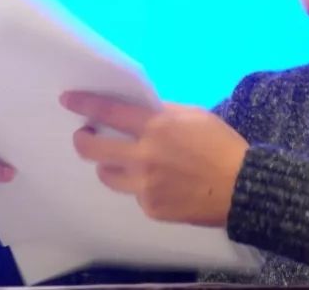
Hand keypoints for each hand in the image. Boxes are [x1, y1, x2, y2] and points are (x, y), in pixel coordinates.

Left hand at [60, 91, 248, 226]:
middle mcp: (143, 156)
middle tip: (84, 135)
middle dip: (83, 140)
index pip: (108, 112)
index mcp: (156, 127)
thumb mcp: (195, 116)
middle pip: (93, 149)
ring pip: (107, 174)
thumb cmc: (222, 145)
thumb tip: (140, 112)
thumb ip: (164, 113)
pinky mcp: (150, 208)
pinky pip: (134, 194)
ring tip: (122, 160)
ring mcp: (144, 186)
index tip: (67, 99)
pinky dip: (141, 185)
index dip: (84, 104)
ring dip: (109, 164)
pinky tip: (161, 183)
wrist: (241, 187)